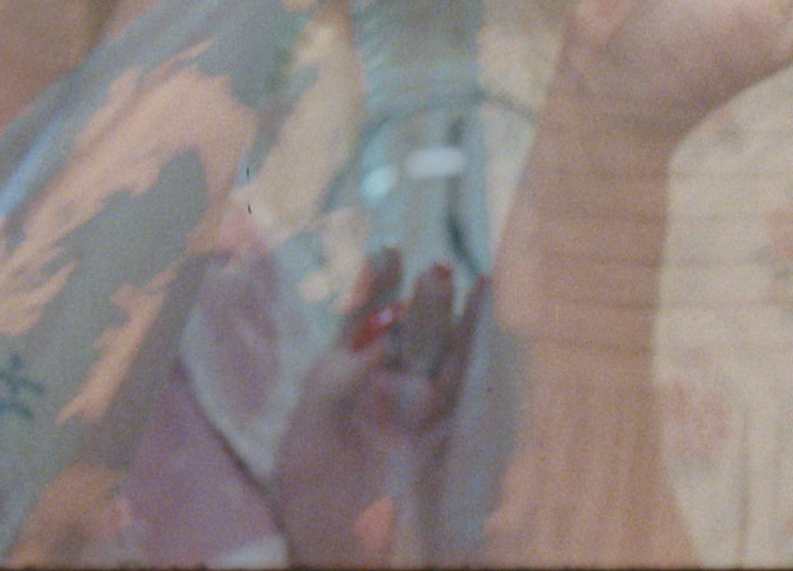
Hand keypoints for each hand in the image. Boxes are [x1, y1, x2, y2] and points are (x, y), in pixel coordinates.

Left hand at [273, 252, 486, 566]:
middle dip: (414, 295)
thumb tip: (376, 339)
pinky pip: (458, 375)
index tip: (386, 251)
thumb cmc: (311, 493)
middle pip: (402, 327)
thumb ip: (336, 382)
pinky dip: (473, 340)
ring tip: (451, 274)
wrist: (337, 544)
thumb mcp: (309, 432)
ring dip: (443, 310)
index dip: (372, 287)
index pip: (358, 321)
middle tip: (430, 267)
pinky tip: (484, 308)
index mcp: (339, 378)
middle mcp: (379, 383)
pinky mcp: (437, 422)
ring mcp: (411, 401)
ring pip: (433, 343)